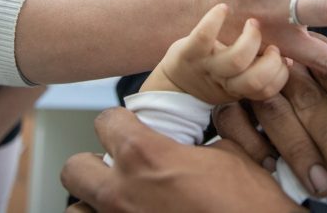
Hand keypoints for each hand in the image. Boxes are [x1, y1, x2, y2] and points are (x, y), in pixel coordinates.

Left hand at [61, 107, 302, 212]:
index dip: (119, 124)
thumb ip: (203, 137)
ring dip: (93, 202)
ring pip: (77, 211)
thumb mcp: (233, 153)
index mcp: (146, 156)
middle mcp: (123, 193)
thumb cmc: (252, 203)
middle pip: (74, 169)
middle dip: (92, 165)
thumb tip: (204, 126)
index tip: (128, 130)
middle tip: (116, 169)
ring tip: (118, 201)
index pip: (105, 122)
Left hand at [142, 4, 288, 103]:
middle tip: (271, 44)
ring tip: (253, 24)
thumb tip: (291, 56)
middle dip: (270, 61)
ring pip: (235, 61)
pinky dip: (214, 20)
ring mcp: (206, 66)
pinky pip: (202, 36)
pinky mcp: (187, 52)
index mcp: (239, 89)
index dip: (280, 74)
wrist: (176, 82)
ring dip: (250, 39)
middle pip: (254, 80)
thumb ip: (263, 69)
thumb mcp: (240, 79)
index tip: (283, 58)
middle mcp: (224, 82)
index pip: (267, 90)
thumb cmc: (217, 74)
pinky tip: (223, 8)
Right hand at [214, 55, 326, 196]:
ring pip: (274, 113)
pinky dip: (252, 144)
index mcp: (313, 56)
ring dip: (299, 150)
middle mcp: (283, 65)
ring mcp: (251, 83)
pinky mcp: (226, 101)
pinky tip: (272, 167)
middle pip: (307, 98)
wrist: (238, 70)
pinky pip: (233, 121)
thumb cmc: (302, 88)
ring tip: (323, 184)